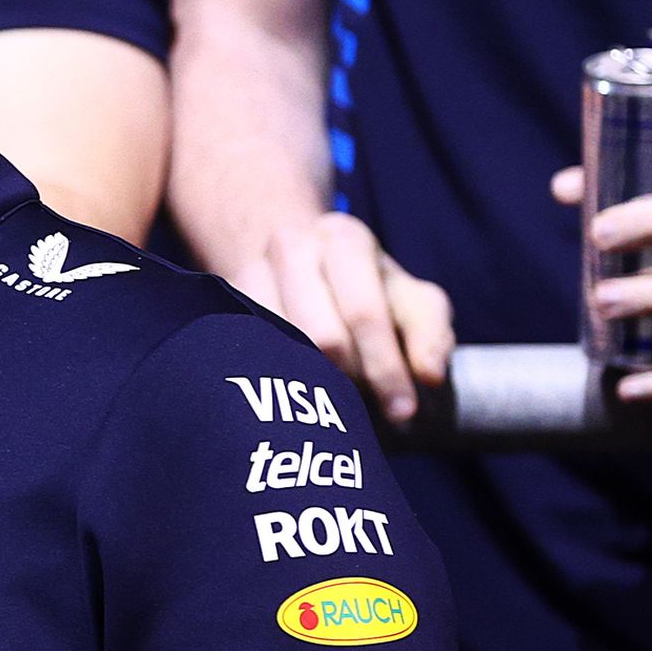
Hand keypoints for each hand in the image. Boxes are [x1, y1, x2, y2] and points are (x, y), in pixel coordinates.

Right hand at [236, 210, 454, 423]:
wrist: (303, 267)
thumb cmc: (372, 293)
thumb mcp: (414, 303)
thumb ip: (431, 334)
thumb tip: (428, 376)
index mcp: (345, 238)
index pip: (365, 312)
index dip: (386, 367)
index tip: (403, 412)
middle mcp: (292, 246)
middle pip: (320, 336)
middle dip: (349, 380)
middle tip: (363, 406)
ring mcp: (249, 271)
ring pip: (279, 349)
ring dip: (310, 384)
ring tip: (331, 401)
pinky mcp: (220, 302)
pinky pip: (246, 353)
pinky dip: (275, 378)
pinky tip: (292, 392)